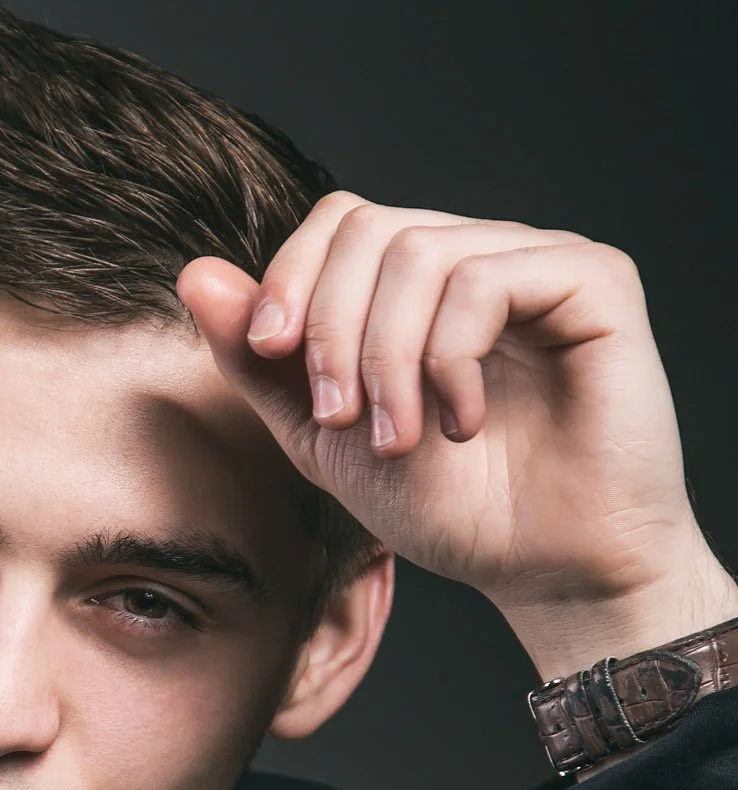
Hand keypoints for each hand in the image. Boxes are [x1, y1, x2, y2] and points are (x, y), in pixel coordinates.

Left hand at [178, 196, 737, 680]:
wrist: (542, 568)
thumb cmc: (449, 506)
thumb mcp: (325, 437)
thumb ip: (262, 363)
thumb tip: (193, 274)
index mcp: (419, 283)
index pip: (339, 221)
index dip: (291, 276)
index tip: (269, 352)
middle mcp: (479, 254)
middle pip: (369, 229)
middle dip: (331, 328)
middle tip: (341, 417)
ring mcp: (538, 261)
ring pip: (420, 253)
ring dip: (386, 358)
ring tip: (400, 438)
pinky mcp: (594, 282)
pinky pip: (486, 278)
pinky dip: (450, 357)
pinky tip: (462, 423)